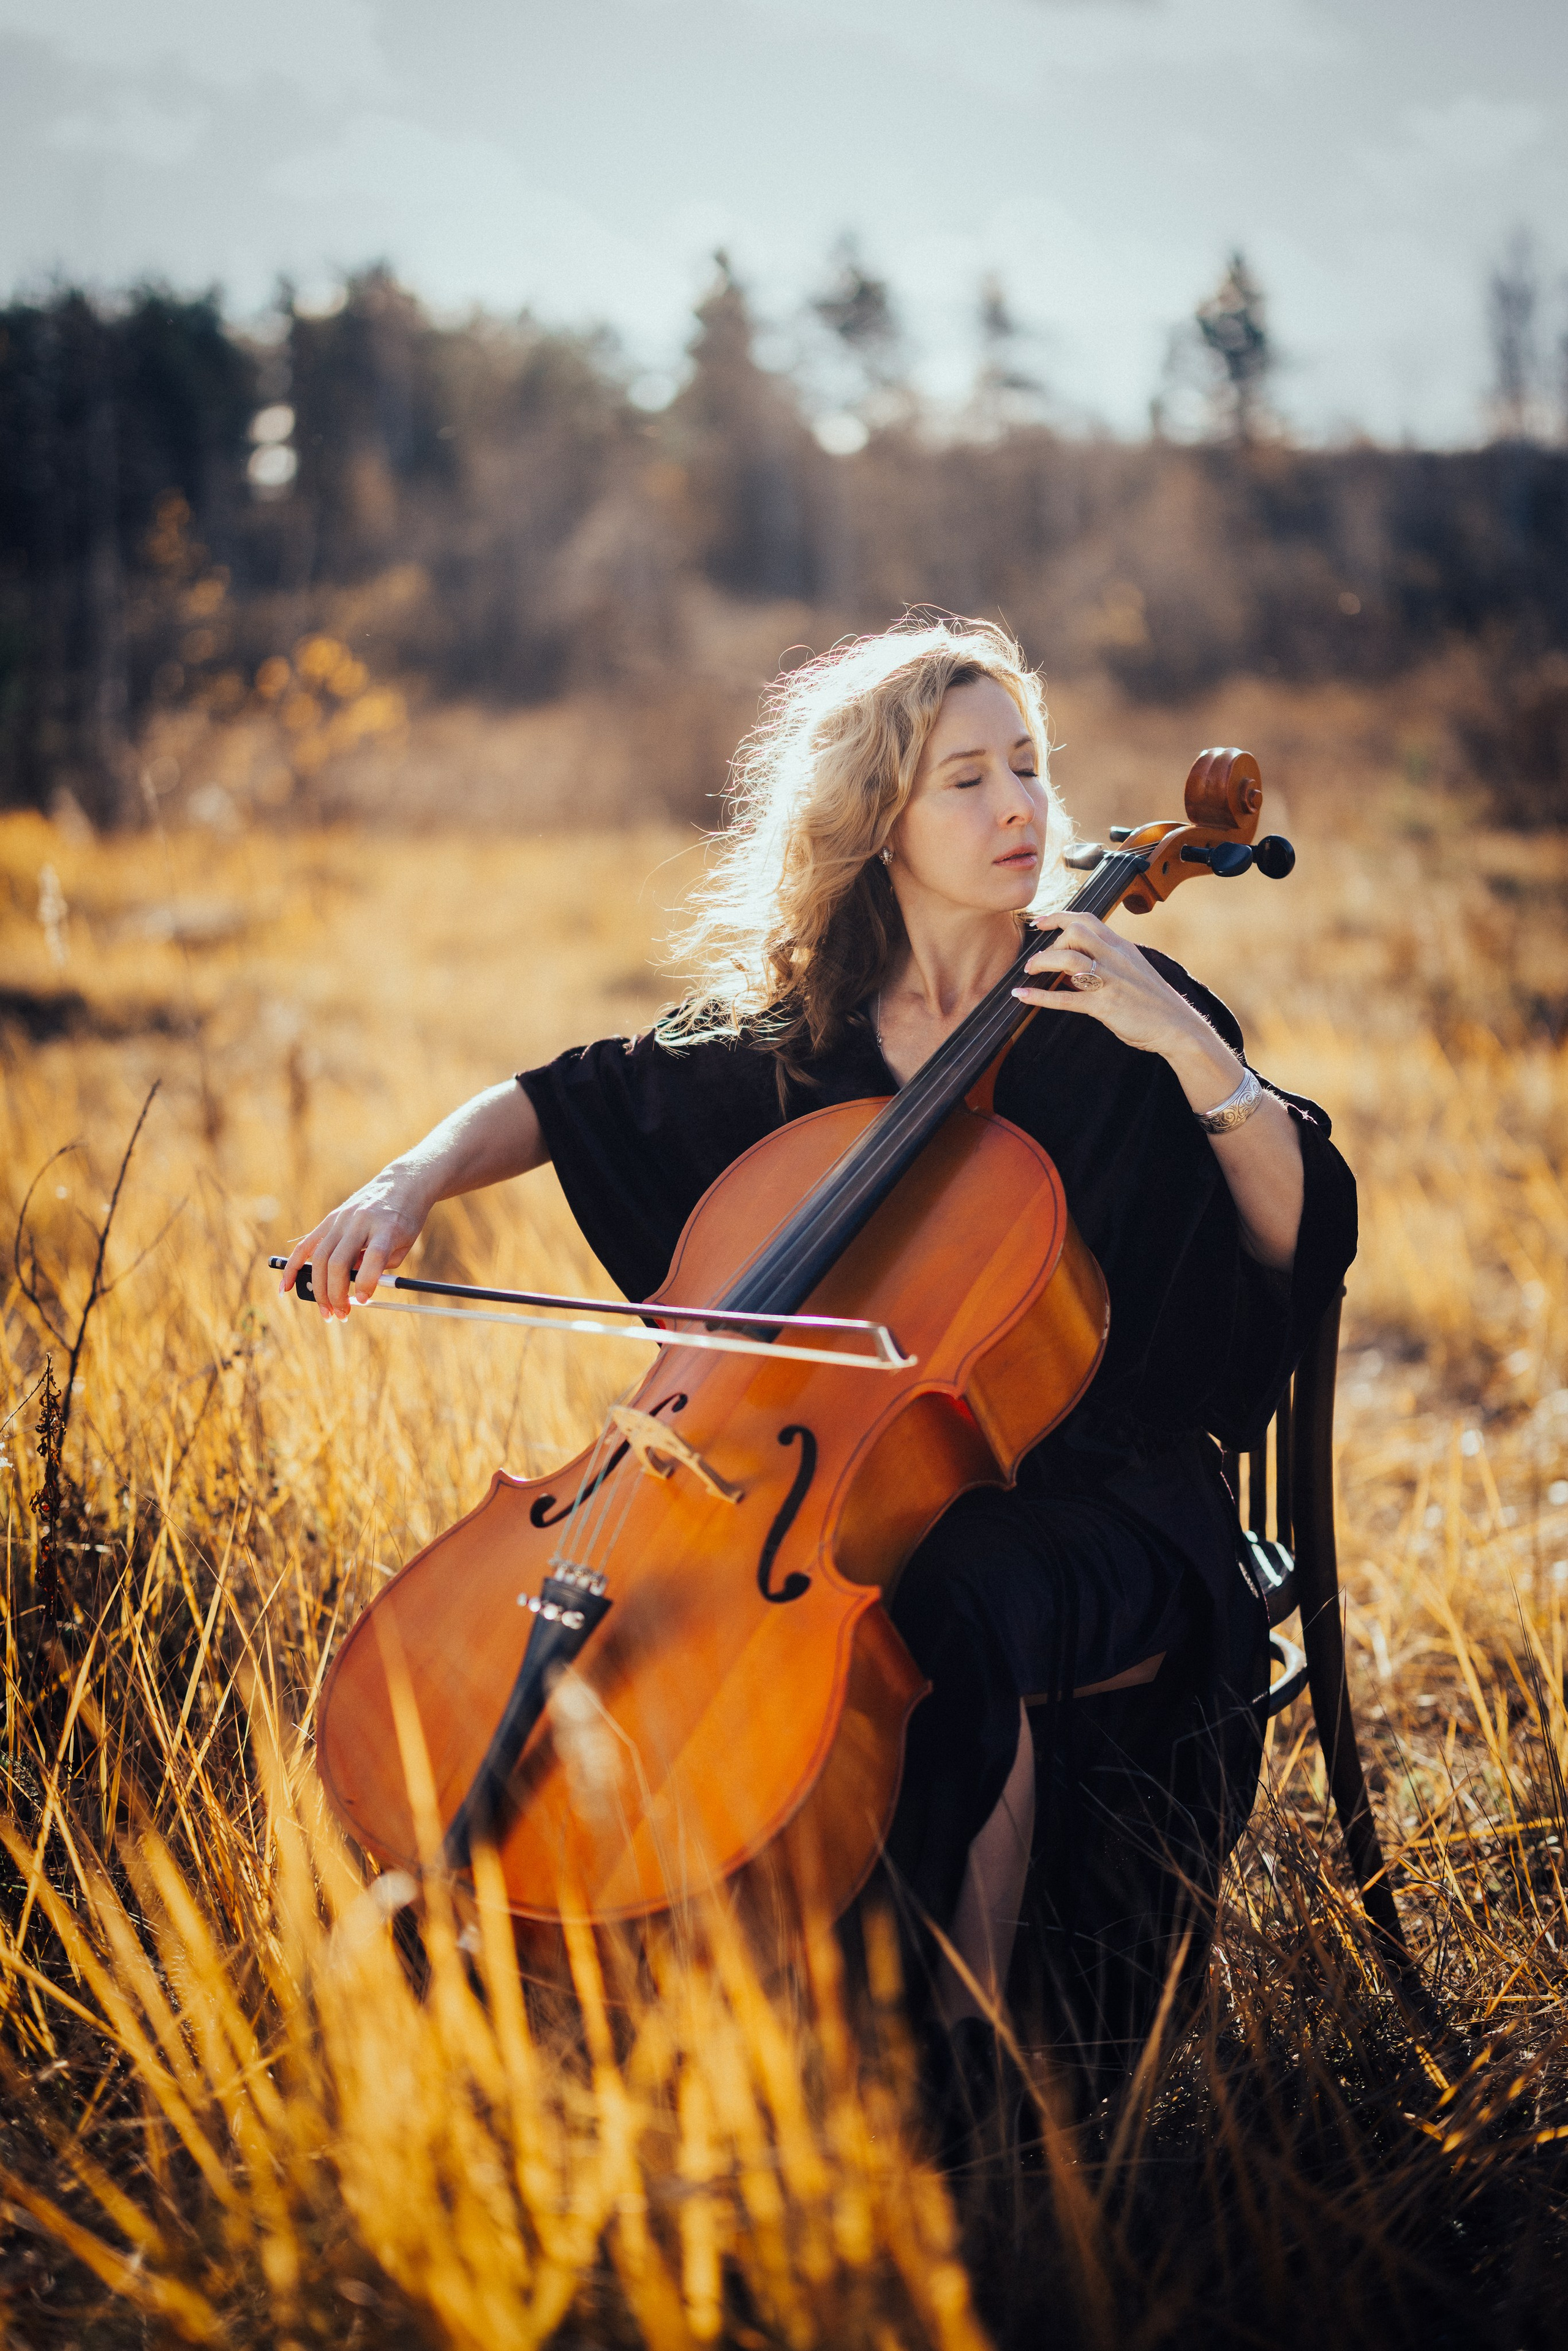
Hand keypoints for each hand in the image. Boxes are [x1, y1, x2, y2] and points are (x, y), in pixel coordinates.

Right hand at [277, 1168, 433, 1321]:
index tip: (364, 1300)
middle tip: (342, 1314)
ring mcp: (341, 1219)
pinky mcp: (330, 1219)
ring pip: (320, 1258)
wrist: (402, 1183)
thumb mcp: (405, 1244)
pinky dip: (293, 1267)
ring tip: (327, 1311)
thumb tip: (354, 1288)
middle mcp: (359, 1222)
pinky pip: (306, 1245)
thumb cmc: (406, 1218)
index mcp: (385, 1227)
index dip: (366, 1282)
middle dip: (336, 1294)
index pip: (373, 1257)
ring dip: (319, 1289)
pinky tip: (286, 1287)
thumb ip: (382, 1266)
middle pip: (338, 1262)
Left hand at [1013, 912, 1221, 1063]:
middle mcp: (1115, 958)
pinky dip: (1040, 997)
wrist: (1178, 1027)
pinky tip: (1022, 996)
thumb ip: (1105, 964)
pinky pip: (1066, 998)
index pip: (1088, 919)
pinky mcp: (1105, 1005)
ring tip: (1029, 972)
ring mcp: (1110, 981)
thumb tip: (1069, 969)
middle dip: (1051, 942)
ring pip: (1068, 959)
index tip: (1040, 922)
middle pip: (1075, 932)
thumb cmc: (1153, 1002)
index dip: (1059, 917)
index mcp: (1122, 947)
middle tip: (1039, 959)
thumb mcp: (1132, 972)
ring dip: (1042, 962)